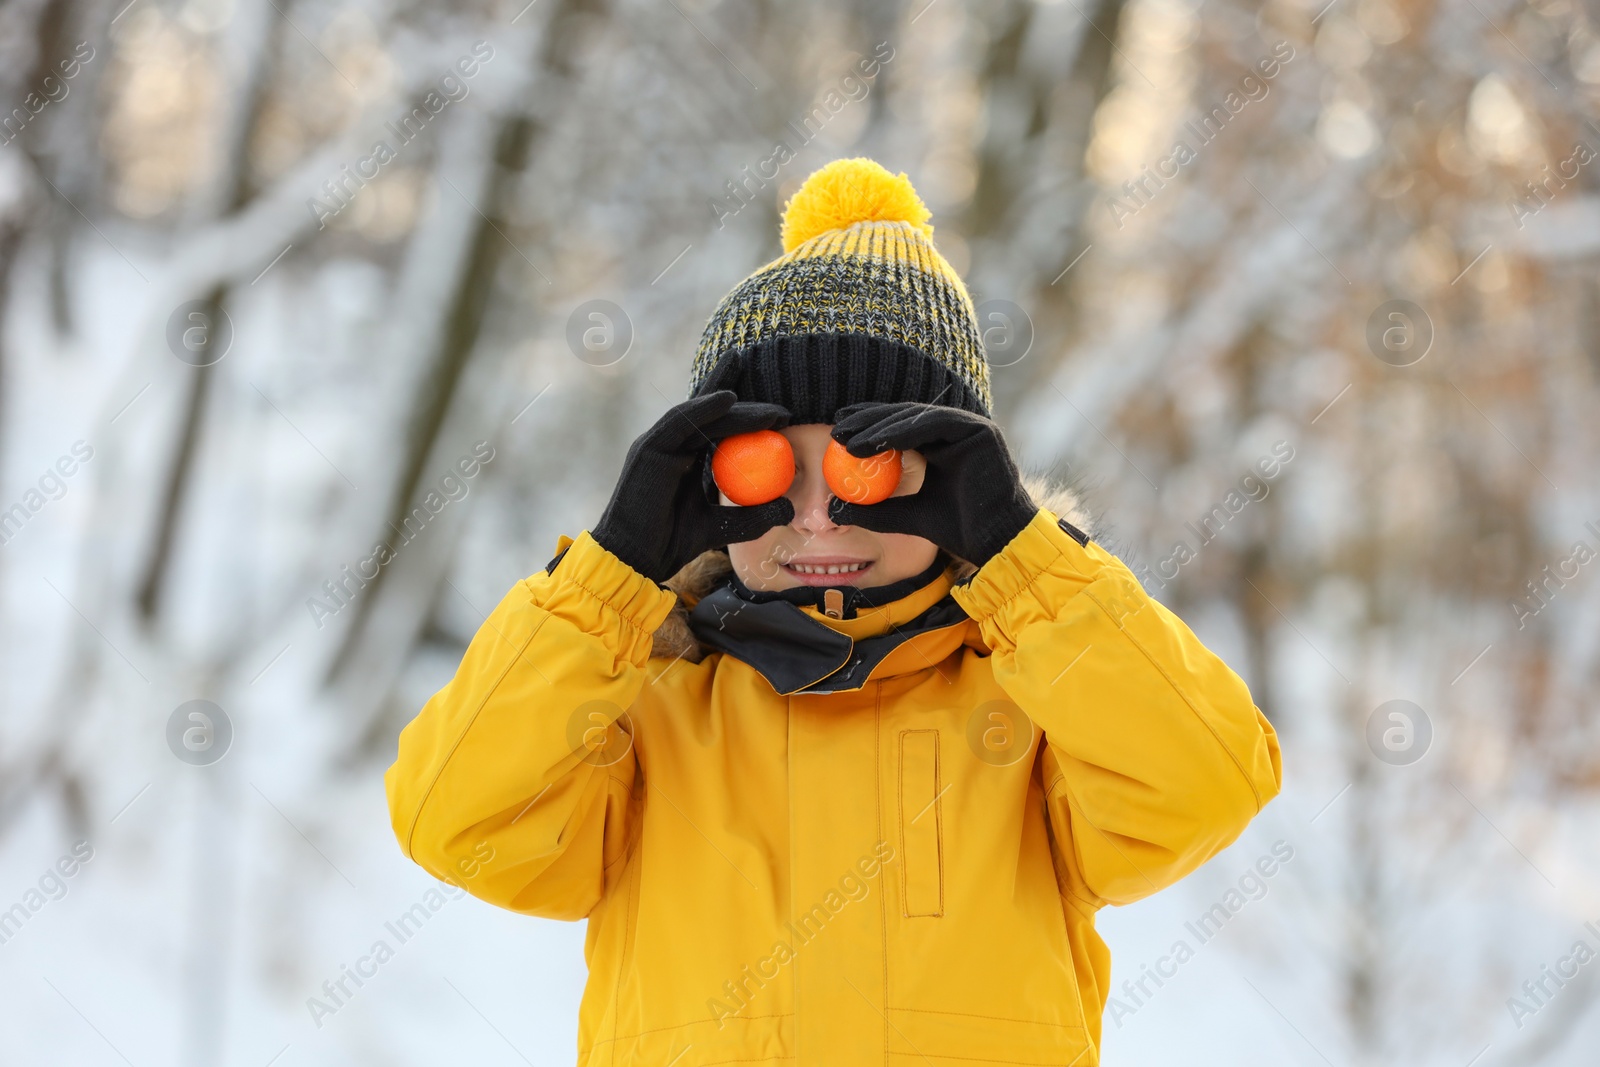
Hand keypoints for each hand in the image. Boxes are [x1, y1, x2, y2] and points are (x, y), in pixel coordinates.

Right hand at [591, 391, 793, 582]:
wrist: (636, 558)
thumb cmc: (671, 543)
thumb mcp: (723, 528)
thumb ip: (751, 516)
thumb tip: (788, 509)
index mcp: (684, 459)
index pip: (717, 428)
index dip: (744, 414)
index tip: (779, 415)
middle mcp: (670, 445)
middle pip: (710, 414)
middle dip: (745, 403)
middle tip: (783, 410)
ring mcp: (658, 444)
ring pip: (701, 415)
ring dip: (736, 407)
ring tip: (771, 412)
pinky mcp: (649, 448)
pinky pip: (680, 422)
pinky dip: (704, 408)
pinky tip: (729, 398)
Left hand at [827, 402, 1037, 566]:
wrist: (995, 542)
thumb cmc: (957, 530)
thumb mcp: (906, 517)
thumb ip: (874, 509)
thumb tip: (833, 511)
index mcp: (943, 444)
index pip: (900, 427)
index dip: (868, 425)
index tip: (838, 433)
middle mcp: (956, 432)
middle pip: (905, 417)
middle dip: (868, 420)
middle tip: (836, 430)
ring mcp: (969, 428)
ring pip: (916, 417)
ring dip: (879, 426)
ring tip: (849, 441)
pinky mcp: (979, 430)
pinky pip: (933, 423)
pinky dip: (903, 430)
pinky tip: (875, 441)